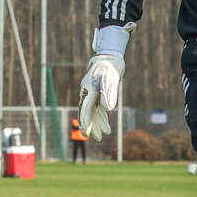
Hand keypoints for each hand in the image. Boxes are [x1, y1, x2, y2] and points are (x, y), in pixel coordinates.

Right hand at [79, 25, 128, 140]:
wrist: (109, 57)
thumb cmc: (110, 67)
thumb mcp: (111, 79)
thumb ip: (108, 93)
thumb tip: (108, 109)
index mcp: (89, 90)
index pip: (86, 108)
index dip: (86, 120)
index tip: (86, 131)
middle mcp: (87, 93)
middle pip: (87, 112)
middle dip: (91, 126)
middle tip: (96, 139)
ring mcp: (92, 94)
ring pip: (93, 112)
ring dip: (98, 124)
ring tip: (103, 136)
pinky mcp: (98, 94)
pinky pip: (98, 108)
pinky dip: (102, 117)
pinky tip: (106, 126)